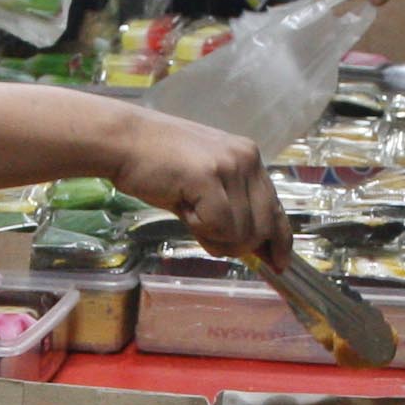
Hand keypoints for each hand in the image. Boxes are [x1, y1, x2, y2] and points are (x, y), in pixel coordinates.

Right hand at [116, 111, 286, 263]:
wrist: (124, 141)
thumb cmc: (156, 164)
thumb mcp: (203, 183)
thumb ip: (229, 207)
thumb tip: (249, 245)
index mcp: (249, 158)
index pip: (276, 208)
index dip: (280, 240)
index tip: (278, 263)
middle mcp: (247, 159)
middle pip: (265, 226)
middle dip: (240, 246)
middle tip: (209, 239)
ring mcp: (230, 167)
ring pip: (243, 232)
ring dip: (215, 237)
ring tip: (189, 214)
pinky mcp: (209, 177)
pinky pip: (219, 226)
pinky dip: (200, 229)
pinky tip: (183, 208)